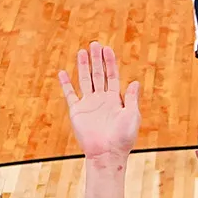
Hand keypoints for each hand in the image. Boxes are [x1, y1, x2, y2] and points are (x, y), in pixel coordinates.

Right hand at [58, 42, 140, 161]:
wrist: (107, 153)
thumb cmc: (123, 138)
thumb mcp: (132, 116)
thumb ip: (132, 98)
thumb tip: (135, 82)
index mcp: (115, 100)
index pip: (112, 76)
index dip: (110, 63)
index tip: (107, 49)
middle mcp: (101, 100)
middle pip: (98, 75)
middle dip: (97, 60)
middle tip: (95, 44)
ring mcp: (88, 105)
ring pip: (85, 80)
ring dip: (83, 66)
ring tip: (82, 51)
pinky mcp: (77, 112)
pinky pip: (70, 94)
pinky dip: (65, 84)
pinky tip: (62, 73)